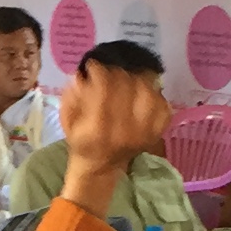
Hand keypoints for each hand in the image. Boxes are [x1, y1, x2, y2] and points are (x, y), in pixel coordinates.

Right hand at [57, 63, 167, 201]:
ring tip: (128, 78)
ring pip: (148, 92)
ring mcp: (144, 133)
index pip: (104, 89)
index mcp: (97, 130)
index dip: (99, 71)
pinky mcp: (157, 132)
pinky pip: (163, 105)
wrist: (101, 164)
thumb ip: (71, 97)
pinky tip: (142, 92)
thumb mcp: (67, 120)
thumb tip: (81, 76)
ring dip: (137, 79)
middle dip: (116, 72)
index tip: (93, 66)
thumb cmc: (81, 139)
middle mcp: (124, 132)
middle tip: (110, 71)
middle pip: (127, 87)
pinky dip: (155, 94)